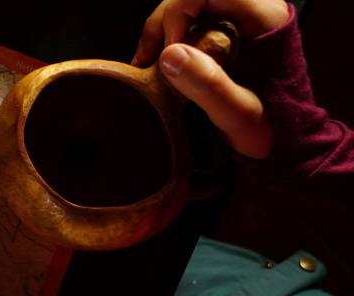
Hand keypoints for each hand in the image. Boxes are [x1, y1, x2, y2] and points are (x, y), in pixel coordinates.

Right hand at [131, 0, 289, 158]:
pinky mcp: (226, 36)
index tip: (168, 52)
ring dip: (161, 33)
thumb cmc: (270, 132)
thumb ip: (209, 85)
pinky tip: (157, 67)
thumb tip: (170, 53)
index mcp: (265, 20)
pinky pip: (190, 24)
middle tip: (148, 61)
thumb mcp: (238, 115)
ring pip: (187, 8)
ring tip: (147, 66)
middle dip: (163, 23)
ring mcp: (238, 23)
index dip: (177, 13)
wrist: (285, 145)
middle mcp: (253, 12)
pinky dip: (167, 42)